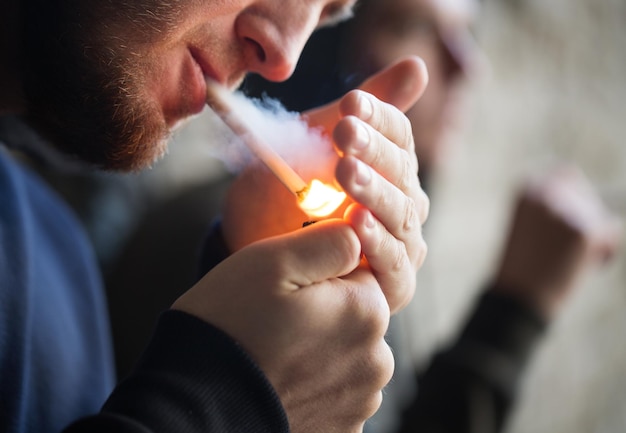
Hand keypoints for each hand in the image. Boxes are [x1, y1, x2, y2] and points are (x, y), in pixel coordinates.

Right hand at [173, 220, 392, 432]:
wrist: (196, 407)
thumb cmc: (231, 325)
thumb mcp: (273, 261)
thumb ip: (329, 241)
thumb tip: (359, 234)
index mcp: (369, 311)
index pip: (358, 273)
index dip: (320, 275)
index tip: (288, 291)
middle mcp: (377, 360)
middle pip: (354, 315)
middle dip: (323, 313)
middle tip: (274, 324)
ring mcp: (361, 401)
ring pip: (344, 354)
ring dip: (318, 351)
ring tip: (273, 356)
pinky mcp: (343, 429)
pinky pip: (334, 390)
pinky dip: (312, 385)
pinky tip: (280, 384)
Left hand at [222, 55, 429, 312]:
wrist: (253, 241)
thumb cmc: (285, 188)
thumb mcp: (315, 140)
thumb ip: (364, 111)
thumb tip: (418, 66)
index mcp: (390, 166)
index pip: (400, 136)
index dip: (380, 117)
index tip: (349, 103)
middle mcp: (403, 202)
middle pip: (403, 172)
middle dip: (373, 151)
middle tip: (343, 132)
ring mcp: (402, 242)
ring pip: (401, 214)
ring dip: (374, 192)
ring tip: (345, 172)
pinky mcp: (393, 281)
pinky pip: (394, 263)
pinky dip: (377, 242)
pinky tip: (356, 222)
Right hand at [494, 166, 621, 317]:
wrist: (517, 299)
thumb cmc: (523, 268)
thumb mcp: (531, 227)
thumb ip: (556, 207)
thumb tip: (605, 194)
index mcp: (526, 189)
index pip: (566, 174)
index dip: (575, 196)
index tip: (569, 223)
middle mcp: (546, 192)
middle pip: (589, 195)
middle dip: (588, 219)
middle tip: (569, 250)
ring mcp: (567, 210)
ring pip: (602, 216)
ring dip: (595, 237)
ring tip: (570, 261)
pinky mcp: (586, 230)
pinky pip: (612, 235)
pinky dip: (604, 254)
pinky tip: (585, 267)